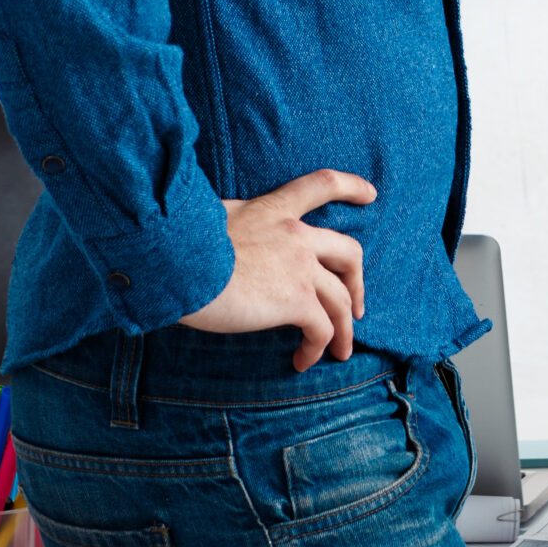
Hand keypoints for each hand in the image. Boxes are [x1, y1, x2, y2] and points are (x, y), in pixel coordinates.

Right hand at [179, 168, 377, 371]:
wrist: (176, 264)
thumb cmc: (180, 244)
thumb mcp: (214, 219)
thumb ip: (235, 225)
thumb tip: (222, 240)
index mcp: (274, 209)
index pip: (322, 185)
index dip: (351, 187)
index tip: (371, 194)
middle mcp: (296, 235)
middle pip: (349, 253)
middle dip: (357, 281)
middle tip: (354, 306)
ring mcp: (300, 268)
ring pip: (340, 299)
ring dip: (344, 328)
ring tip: (340, 351)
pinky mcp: (295, 301)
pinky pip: (322, 329)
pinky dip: (318, 347)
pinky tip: (302, 360)